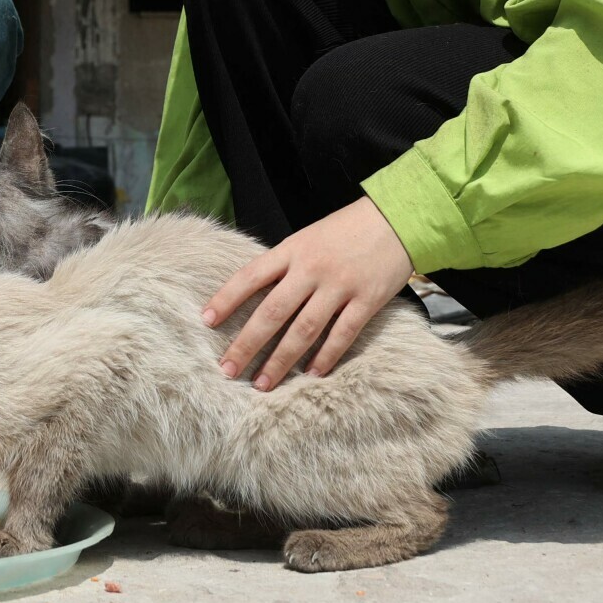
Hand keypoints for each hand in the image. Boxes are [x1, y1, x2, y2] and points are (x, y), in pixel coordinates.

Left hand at [200, 196, 413, 389]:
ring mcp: (339, 285)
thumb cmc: (347, 230)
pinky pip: (342, 334)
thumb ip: (285, 265)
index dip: (226, 299)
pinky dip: (325, 356)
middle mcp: (311, 268)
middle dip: (247, 343)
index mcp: (292, 250)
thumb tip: (256, 296)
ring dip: (281, 360)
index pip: (250, 276)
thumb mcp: (307, 238)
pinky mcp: (367, 300)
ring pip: (304, 329)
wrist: (396, 219)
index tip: (206, 321)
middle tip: (228, 369)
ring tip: (262, 383)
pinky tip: (311, 374)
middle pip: (272, 311)